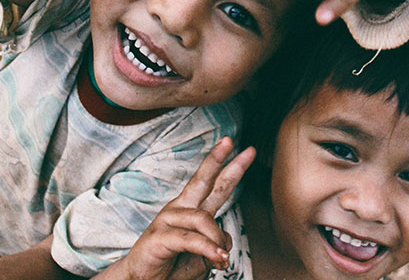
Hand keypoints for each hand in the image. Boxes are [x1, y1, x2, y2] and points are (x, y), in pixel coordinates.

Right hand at [103, 138, 255, 279]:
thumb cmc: (173, 267)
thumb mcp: (204, 256)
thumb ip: (217, 243)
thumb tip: (227, 241)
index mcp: (192, 209)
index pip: (215, 185)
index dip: (232, 168)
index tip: (250, 151)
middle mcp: (180, 208)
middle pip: (202, 179)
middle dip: (217, 159)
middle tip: (229, 140)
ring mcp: (168, 219)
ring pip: (203, 219)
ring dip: (217, 241)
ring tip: (222, 259)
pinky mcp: (159, 236)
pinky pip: (191, 239)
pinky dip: (208, 249)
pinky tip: (218, 258)